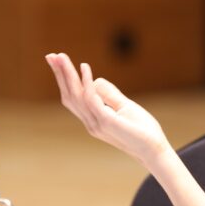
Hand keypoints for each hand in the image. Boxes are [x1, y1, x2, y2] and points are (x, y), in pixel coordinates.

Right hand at [45, 53, 168, 164]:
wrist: (154, 150)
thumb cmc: (142, 130)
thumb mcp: (124, 108)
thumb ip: (109, 95)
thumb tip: (95, 80)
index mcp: (93, 120)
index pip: (73, 98)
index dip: (64, 81)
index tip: (58, 61)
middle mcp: (91, 122)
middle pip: (69, 95)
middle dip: (60, 75)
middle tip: (50, 55)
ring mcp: (96, 123)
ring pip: (76, 95)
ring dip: (67, 74)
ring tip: (61, 57)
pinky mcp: (106, 121)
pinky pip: (91, 98)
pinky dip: (86, 81)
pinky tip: (85, 67)